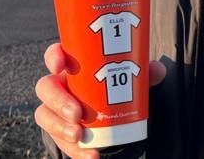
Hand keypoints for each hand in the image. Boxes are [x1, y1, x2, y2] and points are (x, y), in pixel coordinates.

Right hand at [34, 42, 166, 158]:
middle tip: (77, 113)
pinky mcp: (59, 132)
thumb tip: (157, 70)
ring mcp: (56, 110)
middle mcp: (59, 86)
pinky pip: (59, 140)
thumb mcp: (128, 78)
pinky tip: (90, 155)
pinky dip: (74, 150)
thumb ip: (142, 72)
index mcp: (72, 67)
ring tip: (79, 136)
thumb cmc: (114, 88)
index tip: (60, 65)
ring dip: (60, 127)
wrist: (110, 119)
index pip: (55, 55)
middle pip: (46, 87)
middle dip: (58, 101)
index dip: (53, 57)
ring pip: (45, 115)